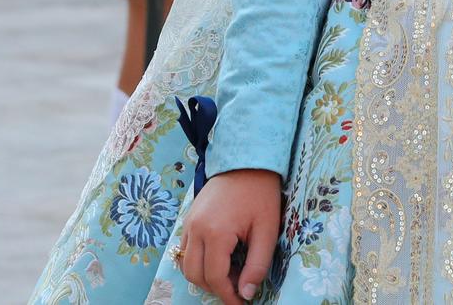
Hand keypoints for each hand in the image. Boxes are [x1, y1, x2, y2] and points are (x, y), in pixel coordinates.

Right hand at [178, 168, 281, 302]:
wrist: (246, 161)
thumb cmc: (260, 194)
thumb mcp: (267, 230)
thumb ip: (257, 264)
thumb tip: (246, 293)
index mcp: (215, 232)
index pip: (215, 278)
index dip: (228, 296)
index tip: (242, 302)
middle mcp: (195, 229)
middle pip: (196, 275)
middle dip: (216, 288)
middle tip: (238, 288)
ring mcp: (188, 223)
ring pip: (186, 265)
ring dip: (205, 276)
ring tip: (230, 274)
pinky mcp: (188, 219)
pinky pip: (184, 250)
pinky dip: (198, 261)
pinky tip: (219, 259)